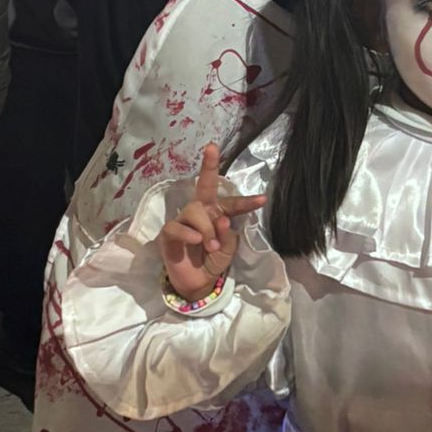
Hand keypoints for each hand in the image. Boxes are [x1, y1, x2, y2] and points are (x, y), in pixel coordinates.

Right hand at [159, 143, 265, 302]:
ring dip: (206, 227)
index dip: (247, 202)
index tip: (263, 199)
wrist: (197, 284)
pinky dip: (189, 233)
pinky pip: (177, 226)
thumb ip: (226, 235)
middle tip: (212, 148)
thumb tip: (221, 220)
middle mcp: (200, 212)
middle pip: (204, 185)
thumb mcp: (226, 251)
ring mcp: (183, 221)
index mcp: (217, 214)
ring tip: (211, 245)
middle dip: (209, 166)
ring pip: (194, 210)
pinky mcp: (169, 233)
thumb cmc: (212, 262)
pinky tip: (198, 241)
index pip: (232, 204)